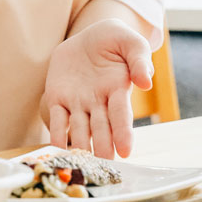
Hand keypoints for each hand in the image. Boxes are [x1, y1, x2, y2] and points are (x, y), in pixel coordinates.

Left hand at [42, 18, 153, 158]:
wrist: (90, 37)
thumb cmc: (116, 40)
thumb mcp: (132, 43)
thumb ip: (140, 61)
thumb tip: (145, 81)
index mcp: (118, 90)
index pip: (121, 115)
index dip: (123, 133)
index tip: (126, 151)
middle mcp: (99, 102)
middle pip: (101, 128)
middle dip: (102, 146)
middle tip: (103, 165)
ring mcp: (79, 102)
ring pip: (80, 128)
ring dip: (79, 145)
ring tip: (79, 163)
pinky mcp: (59, 97)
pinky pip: (58, 118)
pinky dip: (57, 134)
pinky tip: (55, 149)